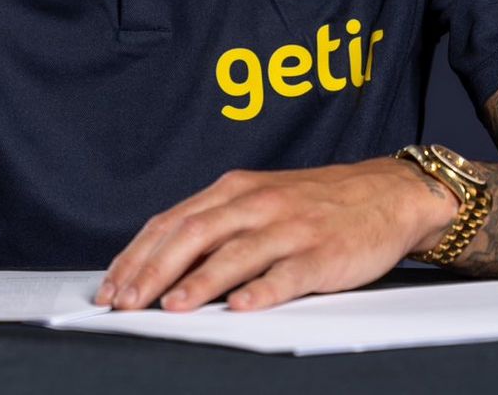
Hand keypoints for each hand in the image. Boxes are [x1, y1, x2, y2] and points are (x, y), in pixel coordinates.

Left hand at [97, 160, 455, 311]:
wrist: (386, 193)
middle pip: (193, 235)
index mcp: (234, 191)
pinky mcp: (322, 252)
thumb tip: (163, 264)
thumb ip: (216, 227)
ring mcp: (290, 228)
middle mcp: (256, 204)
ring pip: (235, 254)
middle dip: (152, 271)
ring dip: (199, 282)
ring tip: (171, 307)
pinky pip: (288, 273)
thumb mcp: (259, 202)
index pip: (172, 223)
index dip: (136, 256)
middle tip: (126, 303)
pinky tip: (242, 306)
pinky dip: (263, 290)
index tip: (111, 286)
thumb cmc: (315, 204)